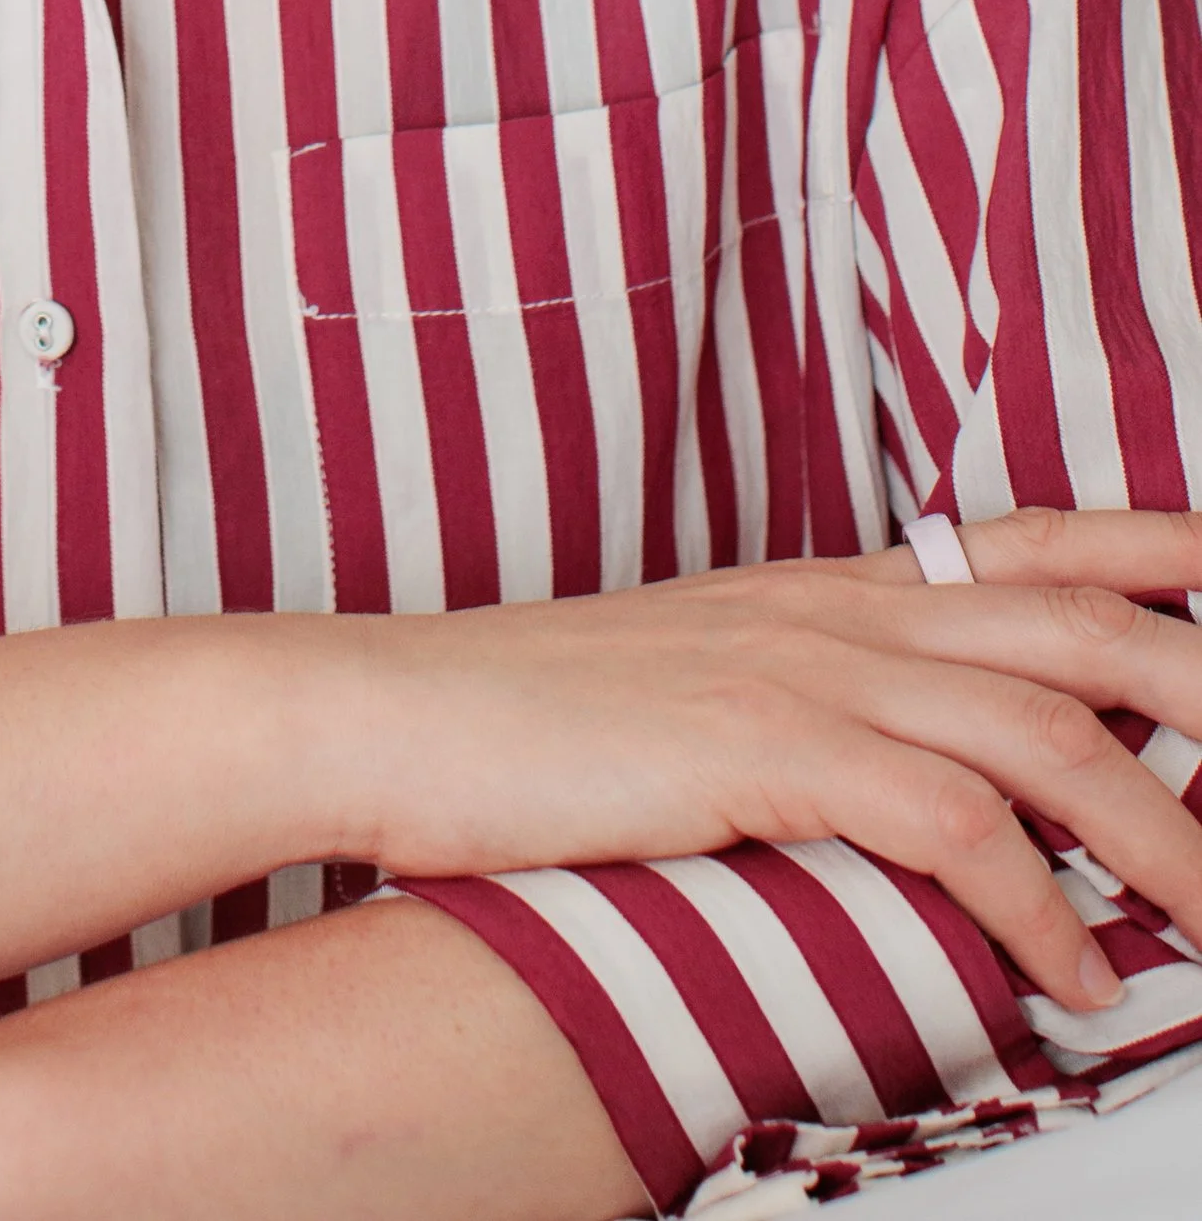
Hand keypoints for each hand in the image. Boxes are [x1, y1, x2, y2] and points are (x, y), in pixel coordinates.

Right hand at [319, 502, 1201, 1014]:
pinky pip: (952, 819)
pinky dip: (1037, 903)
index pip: (1021, 540)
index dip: (1146, 550)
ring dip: (1161, 831)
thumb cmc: (517, 717)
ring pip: (1048, 724)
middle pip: (1077, 622)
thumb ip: (793, 694)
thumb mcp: (682, 676)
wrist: (390, 710)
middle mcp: (830, 608)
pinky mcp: (764, 746)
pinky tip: (1073, 973)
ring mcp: (800, 668)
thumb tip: (881, 764)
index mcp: (817, 585)